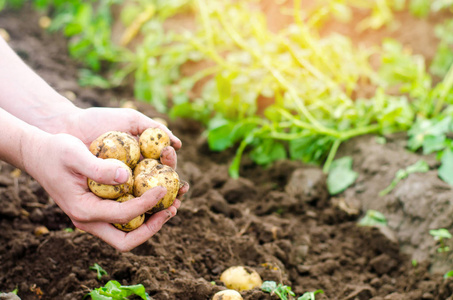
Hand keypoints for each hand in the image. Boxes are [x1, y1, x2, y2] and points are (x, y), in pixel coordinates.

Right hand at [23, 132, 187, 251]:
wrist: (38, 154)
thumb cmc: (55, 151)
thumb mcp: (74, 154)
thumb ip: (97, 168)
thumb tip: (125, 177)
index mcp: (83, 211)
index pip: (123, 216)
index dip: (146, 205)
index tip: (162, 188)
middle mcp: (89, 221)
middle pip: (127, 240)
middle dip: (153, 228)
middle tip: (172, 210)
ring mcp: (94, 218)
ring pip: (128, 232)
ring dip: (151, 222)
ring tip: (172, 204)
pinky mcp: (99, 209)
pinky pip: (125, 218)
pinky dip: (143, 211)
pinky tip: (156, 194)